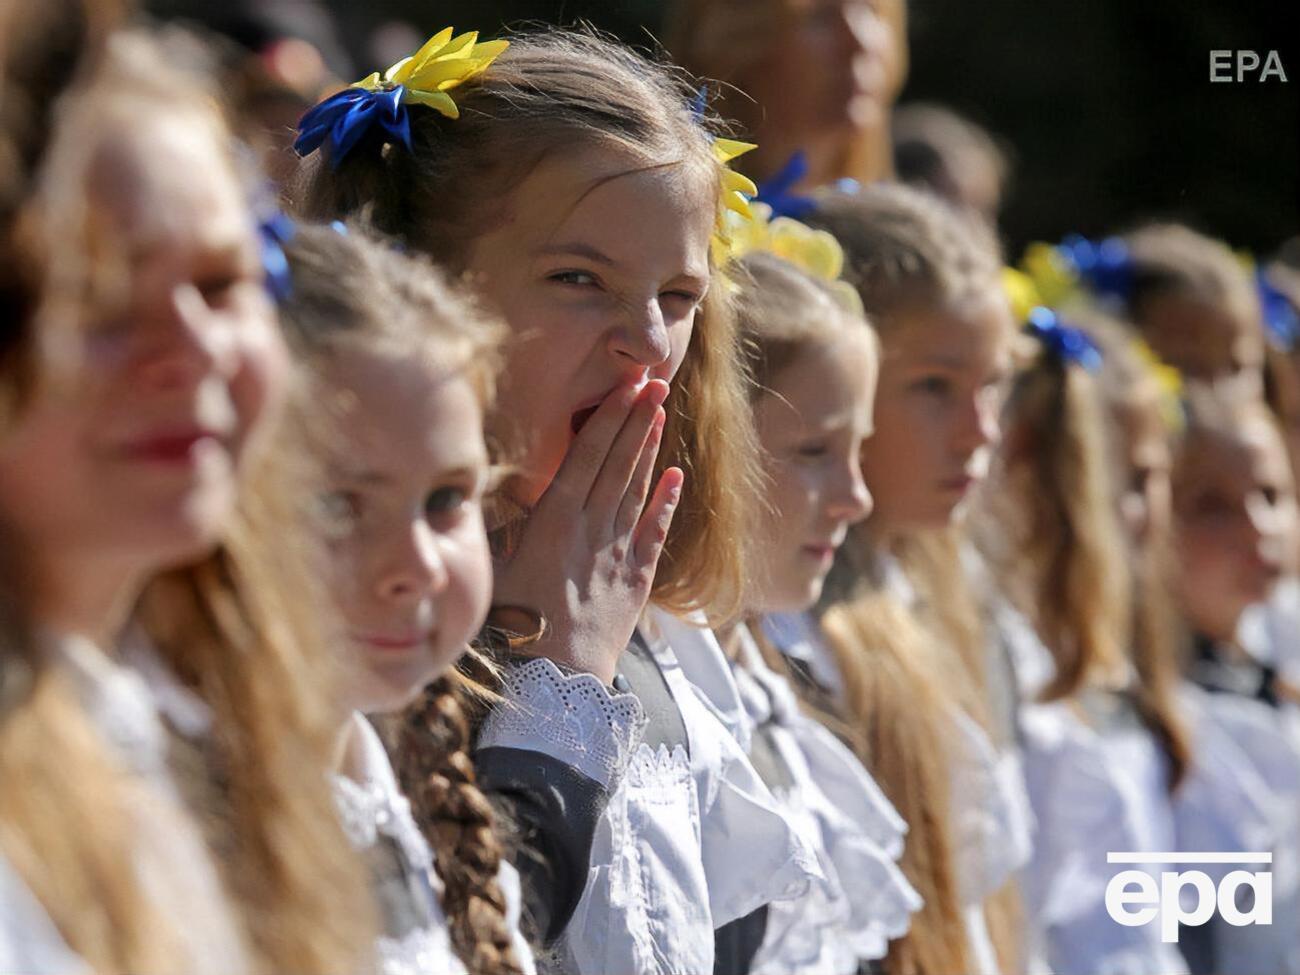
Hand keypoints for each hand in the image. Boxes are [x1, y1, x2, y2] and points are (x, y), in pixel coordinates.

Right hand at [491, 379, 682, 684]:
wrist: (556, 681)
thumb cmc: (511, 627)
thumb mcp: (492, 568)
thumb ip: (498, 526)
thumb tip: (488, 489)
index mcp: (554, 522)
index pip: (587, 456)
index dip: (609, 417)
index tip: (624, 385)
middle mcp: (591, 529)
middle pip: (618, 463)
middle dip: (635, 418)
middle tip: (652, 379)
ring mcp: (617, 553)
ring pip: (637, 490)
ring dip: (649, 448)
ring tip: (659, 410)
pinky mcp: (635, 580)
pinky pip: (655, 533)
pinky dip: (667, 503)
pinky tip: (676, 476)